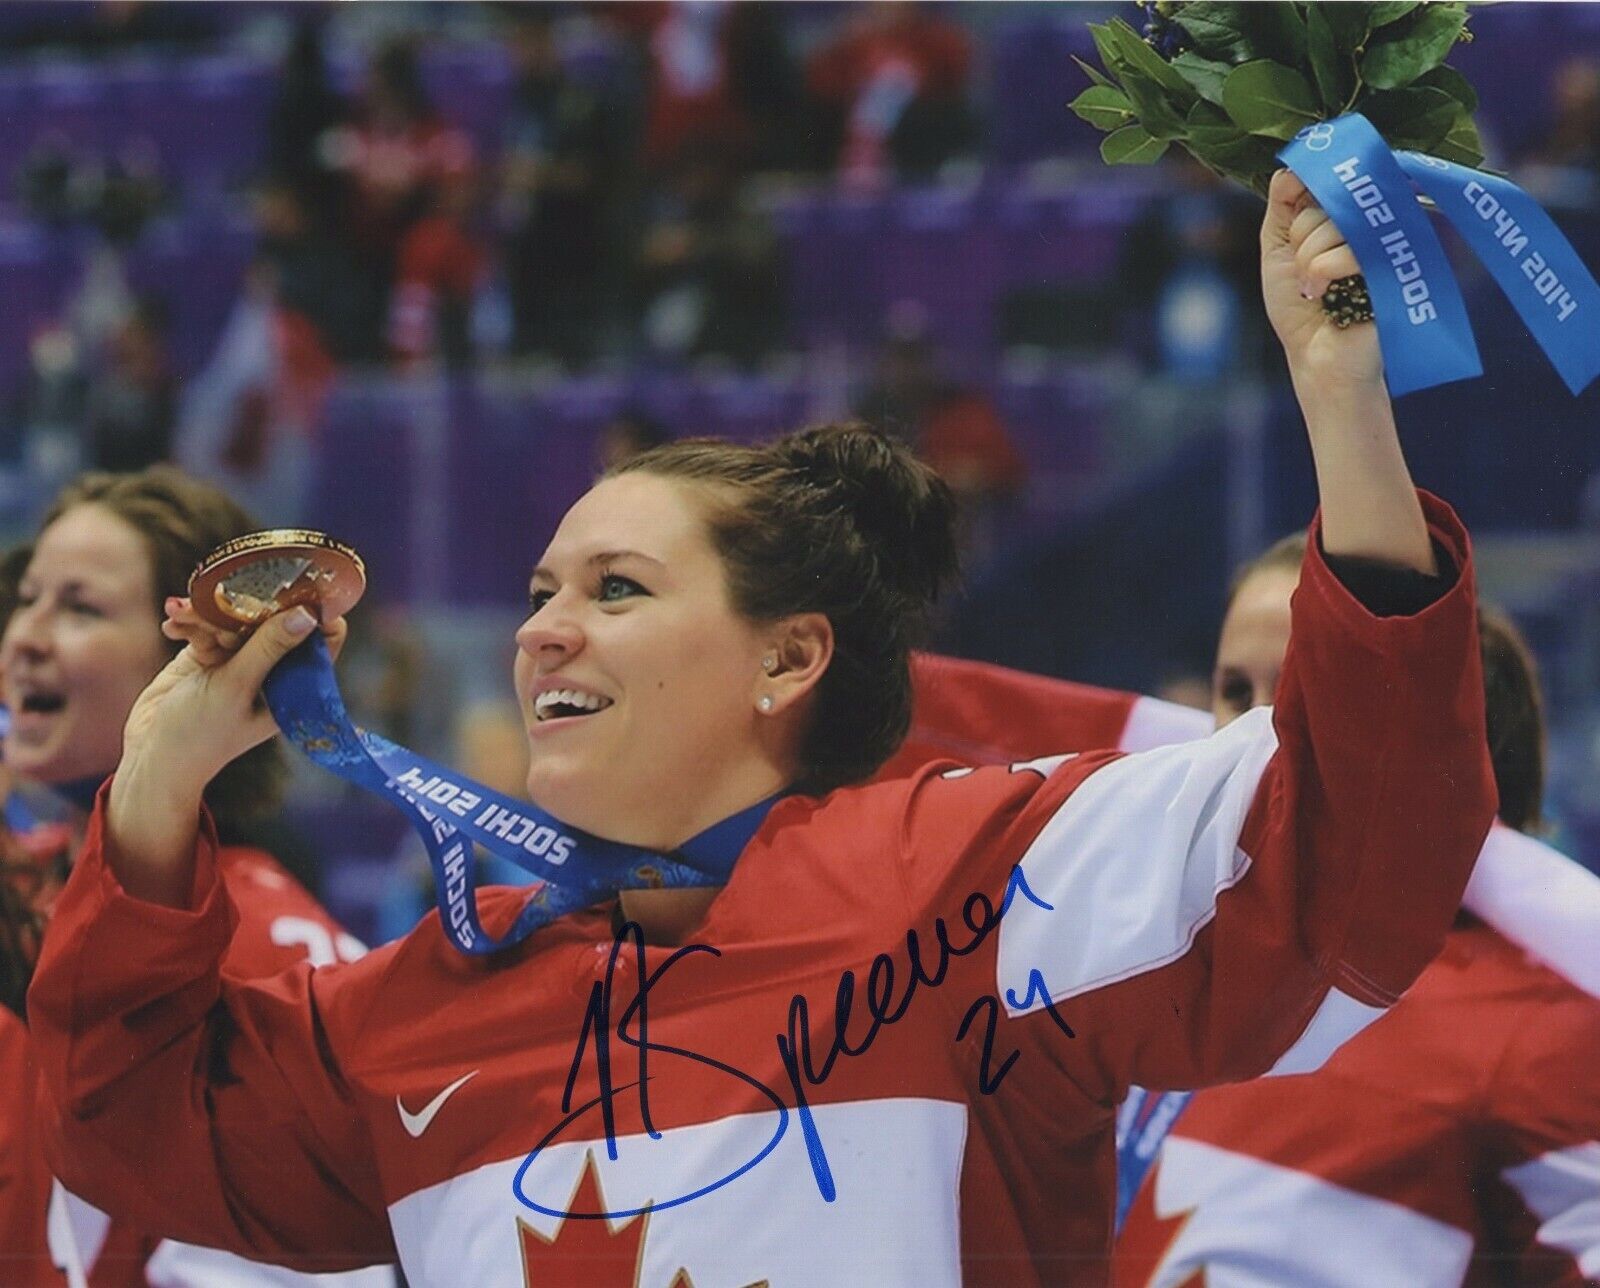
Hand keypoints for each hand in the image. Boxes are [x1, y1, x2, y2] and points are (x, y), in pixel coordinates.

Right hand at [105, 603, 347, 905]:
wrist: (151, 755)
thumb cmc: (199, 733)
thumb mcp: (235, 688)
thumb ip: (268, 648)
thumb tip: (307, 614)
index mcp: (294, 683)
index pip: (322, 637)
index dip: (313, 609)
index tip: (292, 584)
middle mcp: (273, 669)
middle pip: (274, 618)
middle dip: (242, 606)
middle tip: (213, 603)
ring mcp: (241, 660)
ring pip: (235, 618)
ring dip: (204, 614)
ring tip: (179, 615)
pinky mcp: (209, 655)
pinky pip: (206, 625)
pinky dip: (189, 623)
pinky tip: (172, 628)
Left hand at [1260, 169, 1382, 390]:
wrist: (1318, 357)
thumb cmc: (1299, 306)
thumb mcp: (1277, 250)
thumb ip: (1283, 206)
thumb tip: (1290, 167)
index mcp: (1342, 210)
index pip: (1325, 176)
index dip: (1303, 195)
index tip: (1295, 228)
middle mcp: (1367, 218)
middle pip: (1327, 198)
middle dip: (1301, 240)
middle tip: (1304, 272)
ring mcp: (1384, 238)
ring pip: (1334, 223)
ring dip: (1309, 263)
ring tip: (1316, 289)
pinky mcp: (1394, 262)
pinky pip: (1350, 251)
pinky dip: (1325, 275)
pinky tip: (1327, 297)